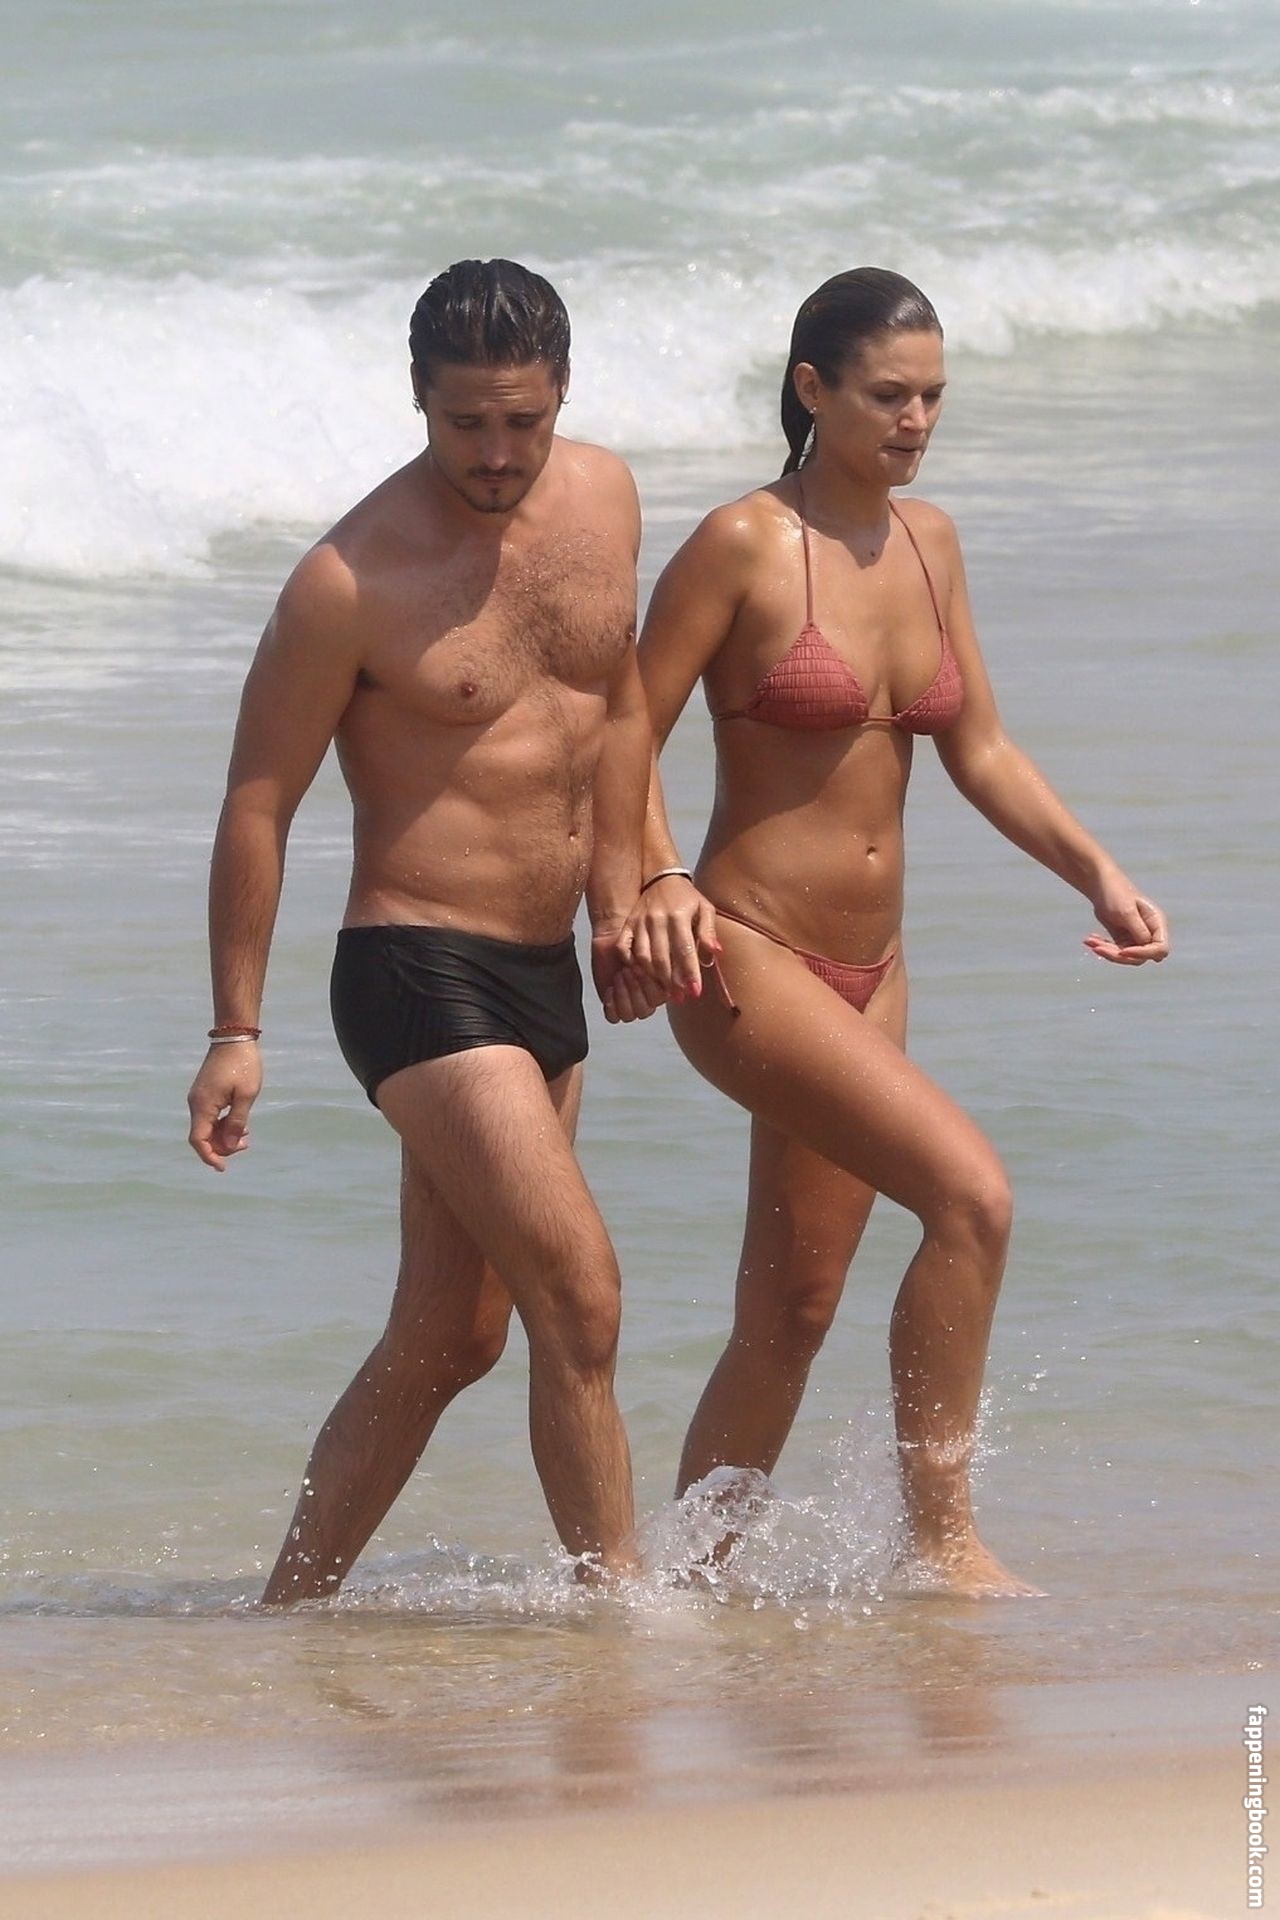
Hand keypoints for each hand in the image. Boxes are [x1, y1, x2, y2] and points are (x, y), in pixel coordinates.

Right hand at [187, 1043, 262, 1169]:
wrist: (234, 1037)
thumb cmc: (243, 1065)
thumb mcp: (246, 1096)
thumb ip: (236, 1122)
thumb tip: (229, 1145)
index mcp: (203, 1106)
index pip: (198, 1140)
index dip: (209, 1156)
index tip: (222, 1168)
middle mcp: (196, 1103)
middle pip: (202, 1136)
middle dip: (221, 1146)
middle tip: (245, 1145)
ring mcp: (199, 1097)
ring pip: (207, 1127)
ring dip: (224, 1135)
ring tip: (246, 1135)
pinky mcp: (205, 1092)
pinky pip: (210, 1116)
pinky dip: (222, 1124)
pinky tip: (240, 1123)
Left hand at [590, 931, 666, 1023]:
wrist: (613, 936)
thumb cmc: (635, 940)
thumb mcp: (653, 950)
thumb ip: (666, 965)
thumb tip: (681, 980)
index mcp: (664, 989)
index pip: (661, 999)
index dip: (650, 985)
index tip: (641, 968)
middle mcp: (648, 999)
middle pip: (646, 1009)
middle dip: (635, 988)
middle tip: (628, 969)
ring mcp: (631, 1003)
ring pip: (630, 1015)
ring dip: (623, 995)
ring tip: (619, 975)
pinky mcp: (613, 1005)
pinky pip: (614, 1017)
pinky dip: (611, 1005)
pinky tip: (611, 988)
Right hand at [615, 875, 721, 999]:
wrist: (660, 877)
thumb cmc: (687, 898)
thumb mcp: (704, 909)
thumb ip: (709, 931)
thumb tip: (716, 953)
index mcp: (679, 915)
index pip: (685, 950)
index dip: (689, 973)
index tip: (695, 992)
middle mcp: (657, 919)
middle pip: (662, 957)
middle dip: (672, 982)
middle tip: (680, 998)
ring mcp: (639, 922)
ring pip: (643, 957)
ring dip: (654, 978)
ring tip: (664, 991)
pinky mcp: (628, 925)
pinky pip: (625, 949)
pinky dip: (632, 964)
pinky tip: (642, 975)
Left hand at [1083, 873, 1168, 965]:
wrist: (1100, 884)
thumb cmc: (1117, 892)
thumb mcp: (1127, 912)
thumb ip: (1139, 930)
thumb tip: (1147, 946)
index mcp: (1157, 923)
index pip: (1160, 948)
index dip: (1143, 953)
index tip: (1123, 951)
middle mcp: (1149, 932)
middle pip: (1141, 957)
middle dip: (1119, 955)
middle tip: (1099, 948)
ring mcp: (1136, 937)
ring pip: (1126, 957)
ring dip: (1107, 952)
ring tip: (1090, 941)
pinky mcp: (1123, 940)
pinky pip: (1115, 951)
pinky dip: (1102, 948)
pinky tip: (1090, 940)